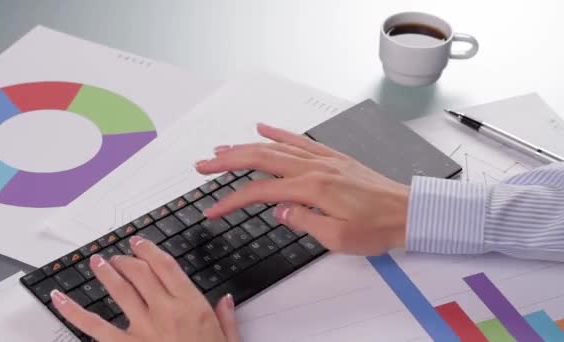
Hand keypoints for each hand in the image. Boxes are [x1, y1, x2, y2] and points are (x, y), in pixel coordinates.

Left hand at [51, 236, 239, 341]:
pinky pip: (94, 326)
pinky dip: (73, 312)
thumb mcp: (229, 340)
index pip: (166, 266)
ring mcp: (143, 328)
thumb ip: (226, 318)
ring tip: (98, 262)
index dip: (150, 250)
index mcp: (191, 305)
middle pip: (141, 273)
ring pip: (120, 291)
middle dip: (128, 259)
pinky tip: (59, 299)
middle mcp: (165, 311)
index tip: (140, 243)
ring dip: (107, 273)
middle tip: (121, 255)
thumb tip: (225, 301)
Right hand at [196, 123, 409, 254]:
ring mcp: (322, 159)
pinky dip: (279, 133)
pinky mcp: (332, 157)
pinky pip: (299, 140)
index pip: (260, 191)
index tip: (214, 209)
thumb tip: (278, 210)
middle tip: (203, 164)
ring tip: (222, 149)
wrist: (408, 211)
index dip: (232, 200)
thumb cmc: (377, 227)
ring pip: (275, 147)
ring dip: (245, 146)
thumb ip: (303, 221)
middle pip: (260, 158)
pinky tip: (263, 128)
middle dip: (227, 161)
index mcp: (312, 189)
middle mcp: (314, 168)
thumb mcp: (337, 237)